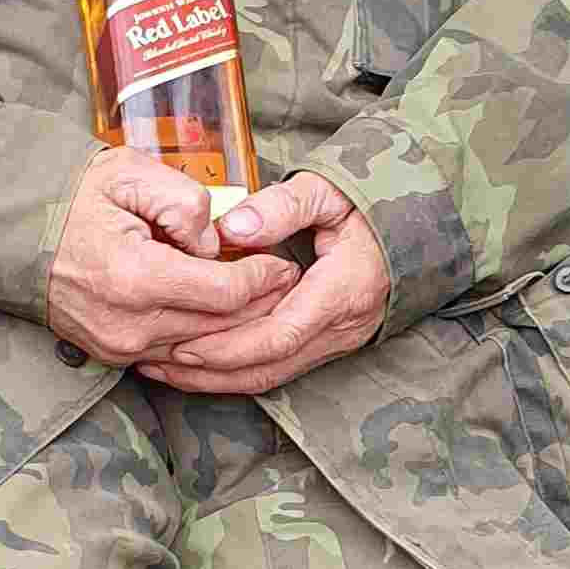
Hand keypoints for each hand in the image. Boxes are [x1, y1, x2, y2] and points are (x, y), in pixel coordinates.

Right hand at [46, 144, 296, 366]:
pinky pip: (174, 354)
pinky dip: (203, 337)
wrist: (12, 232)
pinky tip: (222, 317)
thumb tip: (216, 241)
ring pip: (202, 347)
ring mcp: (119, 345)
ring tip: (263, 298)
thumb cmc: (72, 197)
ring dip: (236, 326)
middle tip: (286, 281)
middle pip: (221, 328)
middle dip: (261, 305)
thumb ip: (186, 202)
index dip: (264, 278)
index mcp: (137, 278)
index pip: (225, 293)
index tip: (282, 262)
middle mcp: (131, 323)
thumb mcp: (131, 174)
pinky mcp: (112, 354)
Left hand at [135, 170, 390, 396]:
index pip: (280, 334)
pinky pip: (279, 368)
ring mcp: (338, 340)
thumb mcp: (327, 191)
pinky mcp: (329, 344)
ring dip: (217, 378)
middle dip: (209, 370)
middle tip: (155, 360)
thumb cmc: (370, 203)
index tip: (182, 342)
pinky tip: (198, 365)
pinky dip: (236, 371)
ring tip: (166, 368)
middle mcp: (343, 326)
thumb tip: (230, 230)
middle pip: (269, 365)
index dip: (227, 344)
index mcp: (344, 289)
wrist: (414, 224)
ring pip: (271, 375)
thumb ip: (279, 208)